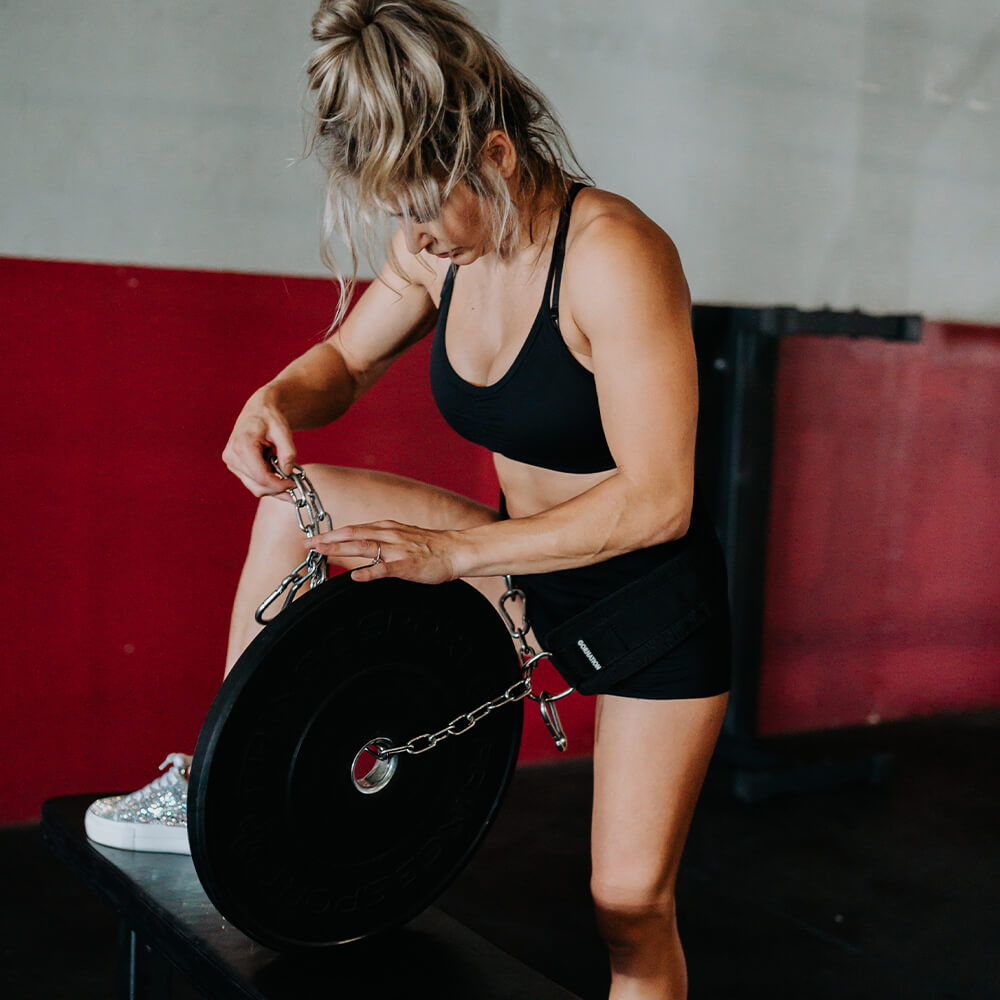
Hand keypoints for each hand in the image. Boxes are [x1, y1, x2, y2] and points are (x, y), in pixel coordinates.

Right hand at [222, 389, 297, 498]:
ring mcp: (231, 462)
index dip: (279, 485)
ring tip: (286, 477)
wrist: (258, 410)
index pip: (261, 477)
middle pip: (257, 485)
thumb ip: (287, 453)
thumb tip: (287, 472)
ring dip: (272, 486)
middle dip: (277, 489)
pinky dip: (266, 482)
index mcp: (242, 446)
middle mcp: (232, 456)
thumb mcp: (283, 432)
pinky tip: (277, 474)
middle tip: (294, 486)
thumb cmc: (270, 418)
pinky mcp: (234, 465)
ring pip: (255, 487)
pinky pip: (252, 482)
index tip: (294, 484)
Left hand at [306, 521, 462, 583]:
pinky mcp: (408, 565)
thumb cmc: (430, 547)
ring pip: (364, 547)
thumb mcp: (401, 537)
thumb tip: (358, 547)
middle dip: (329, 539)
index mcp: (387, 528)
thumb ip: (380, 541)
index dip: (332, 534)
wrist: (456, 550)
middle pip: (353, 535)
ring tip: (322, 552)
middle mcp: (389, 535)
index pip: (353, 529)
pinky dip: (369, 571)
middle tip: (308, 544)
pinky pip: (385, 569)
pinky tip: (355, 576)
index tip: (313, 539)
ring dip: (341, 548)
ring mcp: (398, 550)